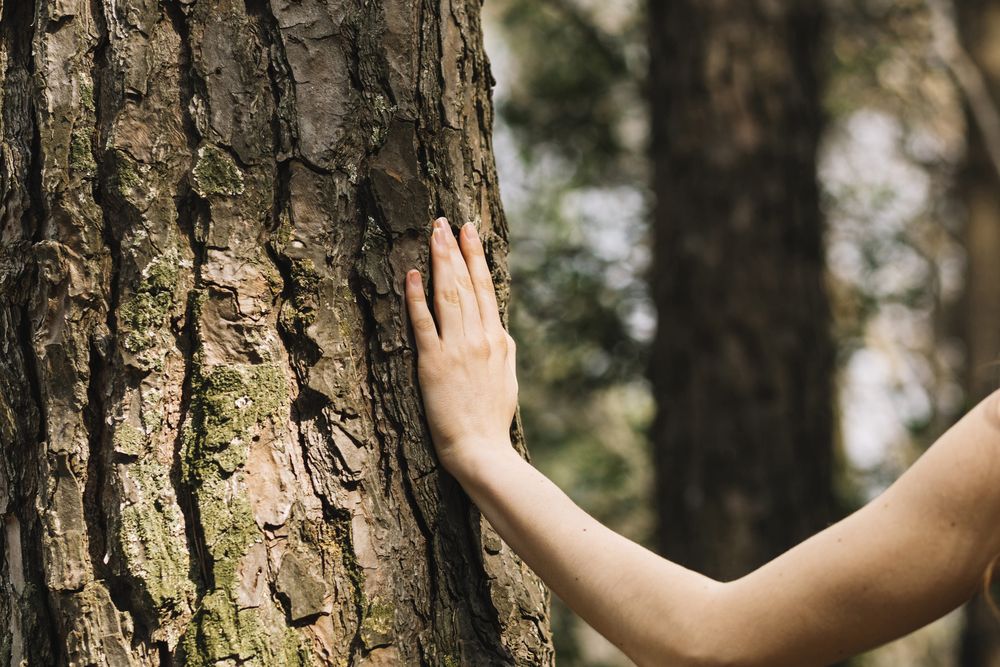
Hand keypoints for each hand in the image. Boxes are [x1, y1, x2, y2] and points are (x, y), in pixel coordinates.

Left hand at [404, 217, 518, 476]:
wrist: (482, 449)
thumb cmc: (492, 419)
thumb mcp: (507, 378)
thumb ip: (502, 349)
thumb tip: (499, 328)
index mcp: (497, 339)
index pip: (486, 288)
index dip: (476, 256)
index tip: (469, 231)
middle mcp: (478, 338)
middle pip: (466, 284)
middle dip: (454, 249)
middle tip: (444, 220)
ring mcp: (456, 348)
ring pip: (448, 295)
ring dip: (439, 262)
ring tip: (432, 234)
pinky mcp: (433, 363)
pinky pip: (424, 324)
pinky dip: (417, 297)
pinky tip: (412, 274)